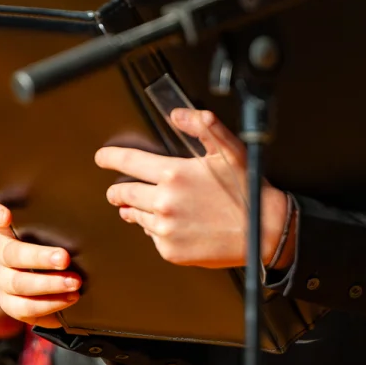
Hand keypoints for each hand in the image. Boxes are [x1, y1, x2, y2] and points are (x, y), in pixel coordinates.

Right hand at [0, 198, 82, 329]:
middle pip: (10, 253)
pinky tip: (70, 298)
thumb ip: (66, 222)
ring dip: (48, 284)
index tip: (7, 215)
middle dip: (39, 256)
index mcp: (10, 228)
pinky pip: (24, 308)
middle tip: (65, 258)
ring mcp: (4, 279)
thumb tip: (91, 211)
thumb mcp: (67, 232)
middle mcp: (2, 252)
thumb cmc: (69, 248)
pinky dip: (49, 304)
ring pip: (17, 283)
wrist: (70, 285)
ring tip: (75, 283)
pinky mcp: (11, 304)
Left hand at [97, 109, 292, 270]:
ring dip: (139, 209)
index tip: (102, 158)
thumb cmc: (247, 190)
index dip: (111, 157)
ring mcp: (165, 229)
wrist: (263, 231)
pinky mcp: (170, 250)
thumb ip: (202, 125)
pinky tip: (176, 224)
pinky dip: (157, 230)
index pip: (129, 161)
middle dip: (118, 190)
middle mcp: (164, 202)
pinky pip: (152, 236)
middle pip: (124, 192)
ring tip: (157, 206)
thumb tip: (177, 114)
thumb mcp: (229, 149)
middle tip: (119, 189)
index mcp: (174, 175)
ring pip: (136, 215)